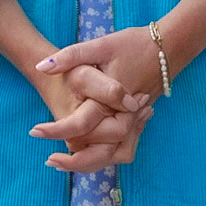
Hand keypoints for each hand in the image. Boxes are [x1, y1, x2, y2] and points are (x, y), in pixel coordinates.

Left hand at [32, 28, 165, 171]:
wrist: (170, 46)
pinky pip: (124, 146)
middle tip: (50, 158)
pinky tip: (90, 150)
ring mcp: (135, 120)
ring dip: (90, 162)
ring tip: (65, 161)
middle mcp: (125, 116)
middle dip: (73, 160)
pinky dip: (107, 154)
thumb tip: (41, 67)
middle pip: (99, 150)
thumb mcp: (100, 44)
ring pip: (113, 154)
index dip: (54, 131)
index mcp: (111, 99)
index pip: (80, 125)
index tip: (35, 132)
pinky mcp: (140, 120)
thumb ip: (71, 56)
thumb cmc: (134, 44)